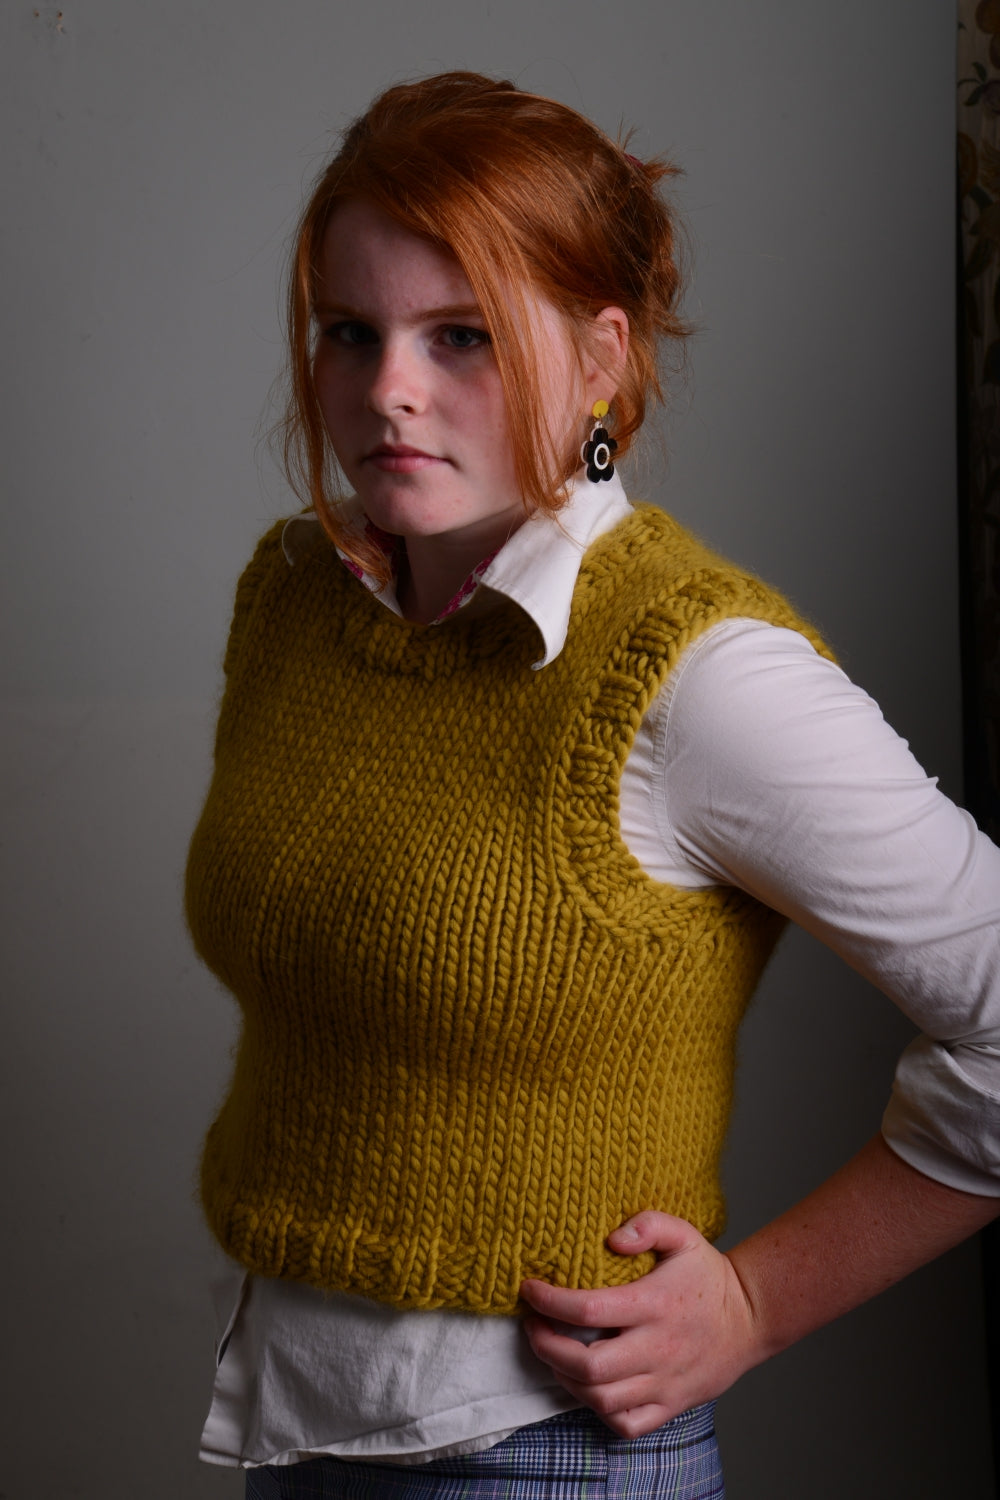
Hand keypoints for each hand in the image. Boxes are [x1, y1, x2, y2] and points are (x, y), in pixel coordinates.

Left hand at [520, 1211, 763, 1436]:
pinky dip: (598, 1410)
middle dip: (546, 1347)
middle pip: (588, 1365)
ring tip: (553, 1352)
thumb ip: (647, 1225)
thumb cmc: (708, 1274)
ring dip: (565, 1378)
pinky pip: (626, 1423)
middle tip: (532, 1325)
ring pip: (601, 1398)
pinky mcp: (671, 1405)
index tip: (529, 1289)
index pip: (589, 1310)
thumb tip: (612, 1239)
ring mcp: (664, 1382)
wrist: (751, 1318)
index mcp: (654, 1304)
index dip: (550, 1302)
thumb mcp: (683, 1234)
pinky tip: (587, 1386)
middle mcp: (657, 1348)